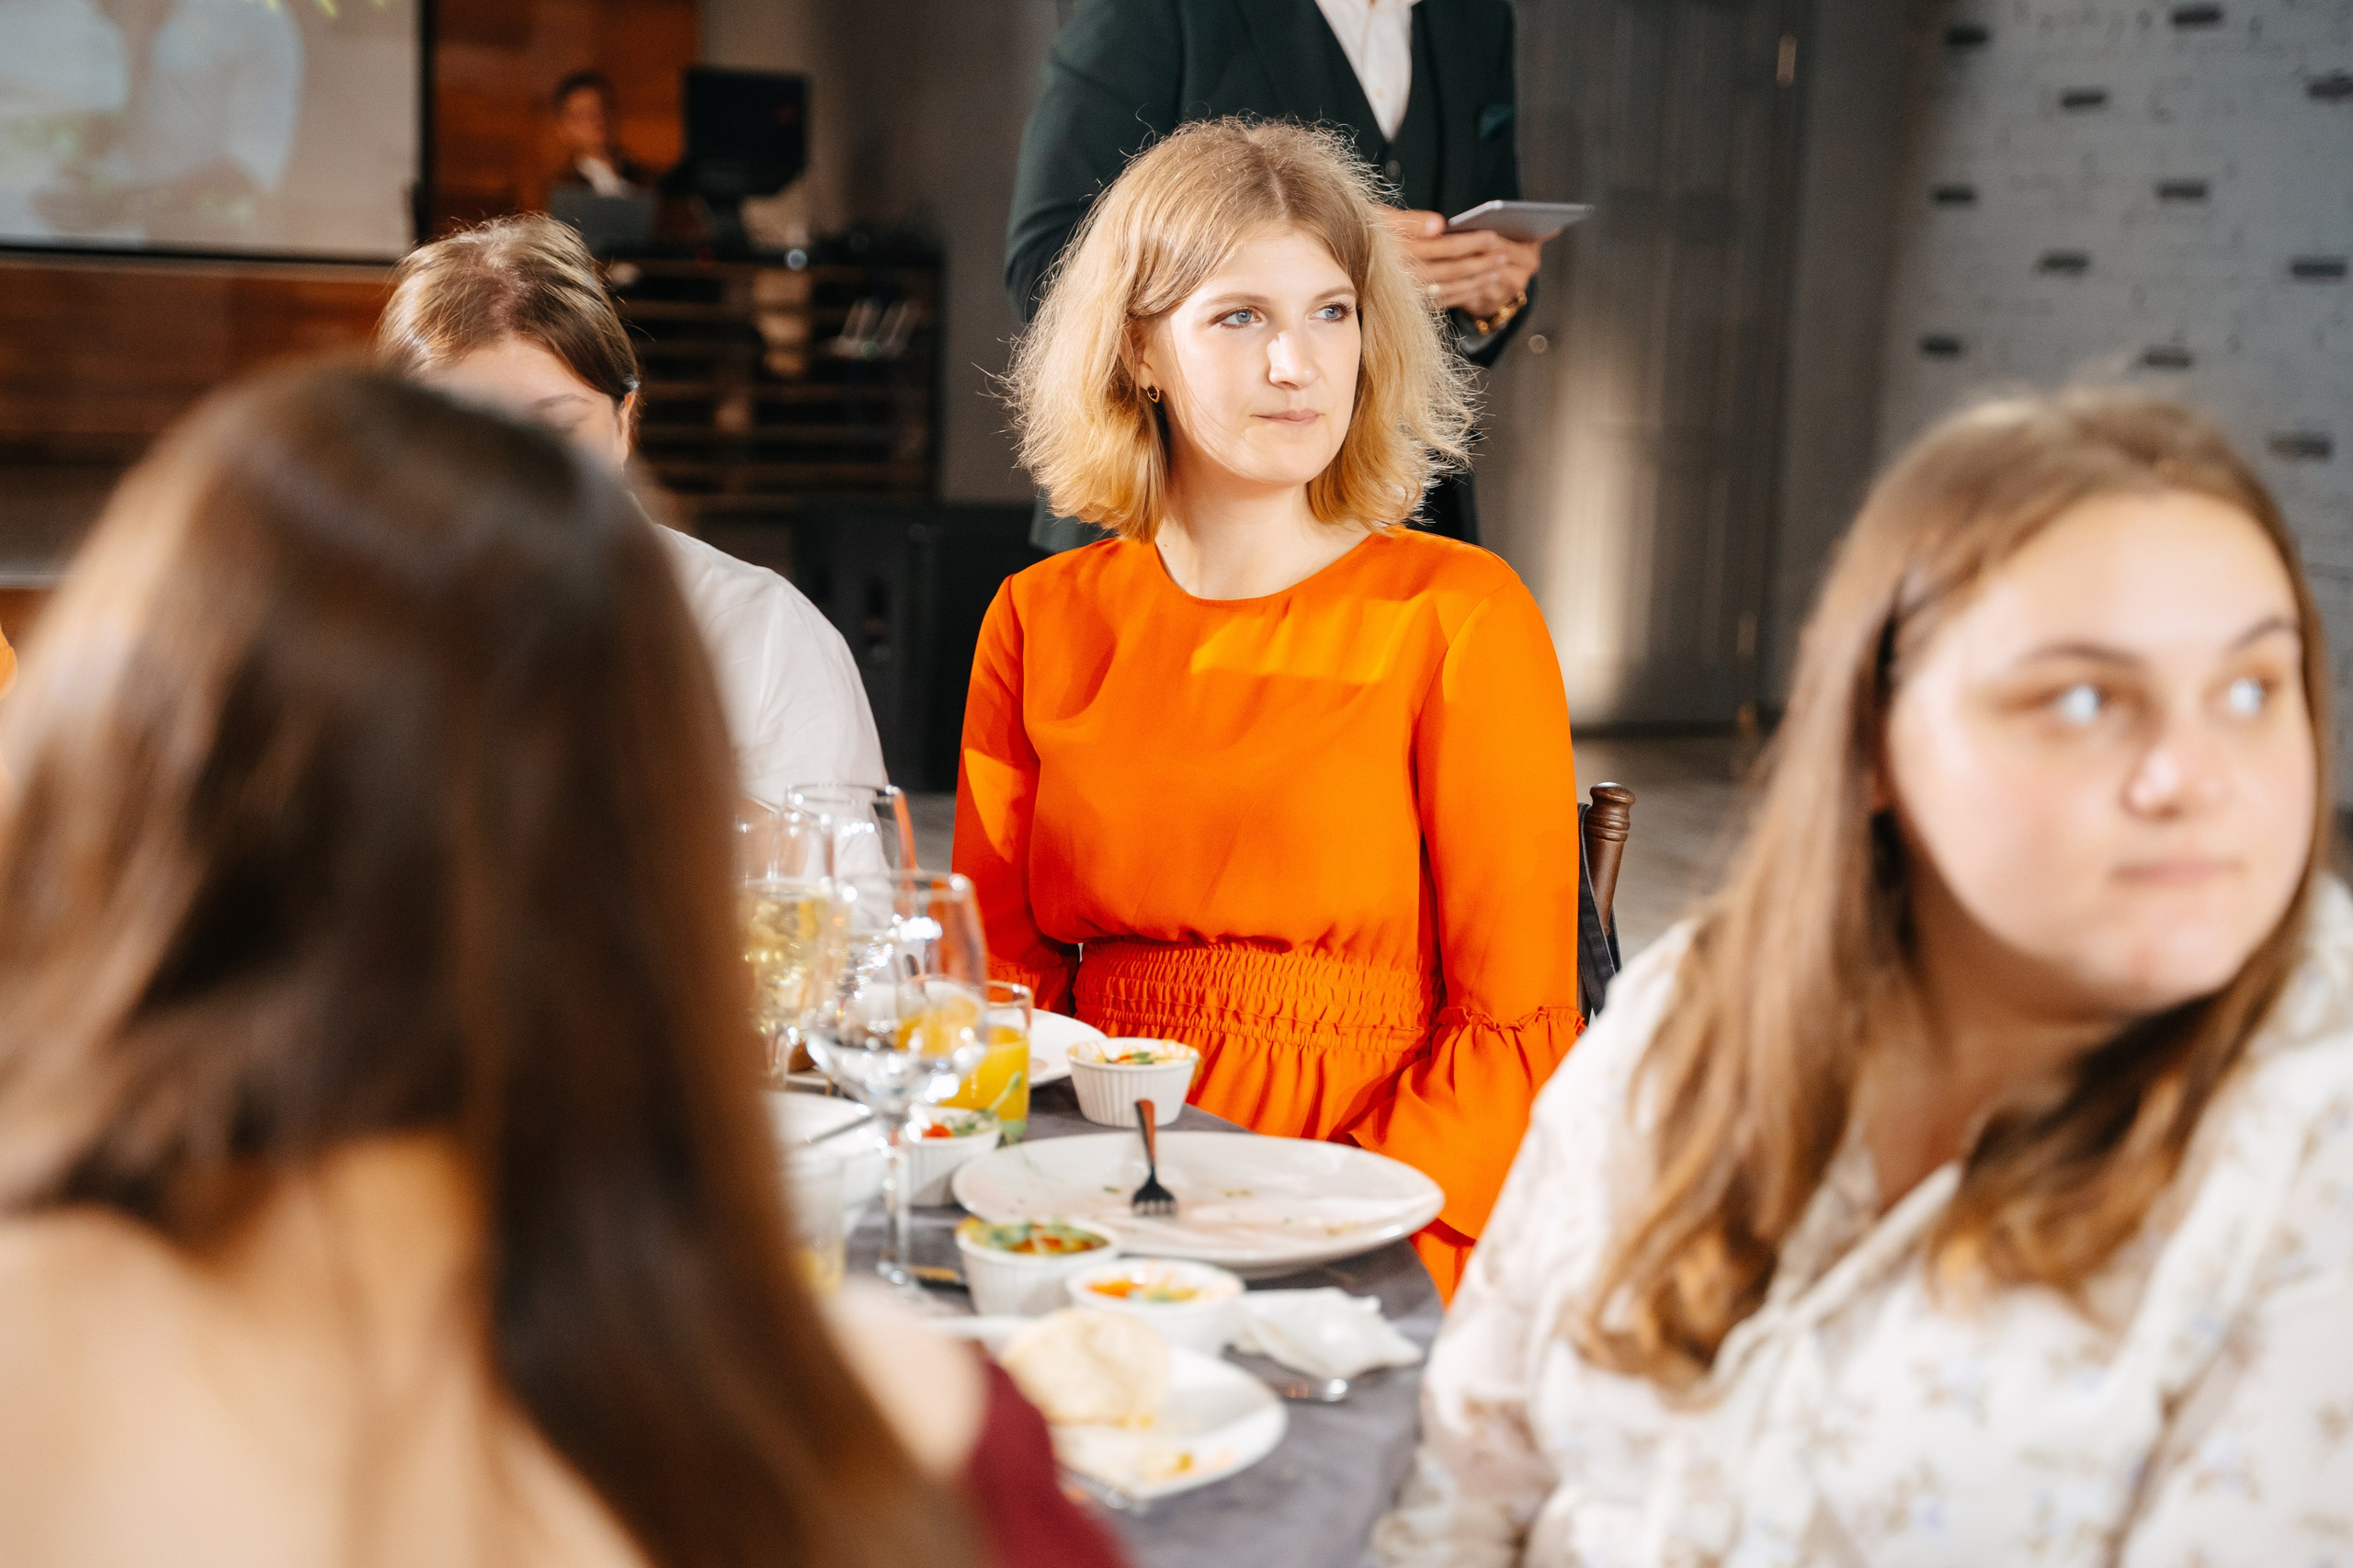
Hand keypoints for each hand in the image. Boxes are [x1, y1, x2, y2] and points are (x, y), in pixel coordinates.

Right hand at [1380, 209, 1541, 320]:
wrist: (1340, 263)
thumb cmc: (1364, 232)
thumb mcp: (1380, 218)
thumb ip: (1410, 221)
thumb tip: (1440, 225)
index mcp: (1400, 251)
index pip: (1445, 248)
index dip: (1471, 242)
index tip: (1494, 236)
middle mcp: (1404, 275)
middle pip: (1452, 270)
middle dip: (1481, 262)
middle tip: (1504, 254)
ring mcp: (1407, 293)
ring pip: (1449, 289)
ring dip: (1476, 281)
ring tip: (1497, 271)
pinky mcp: (1408, 303)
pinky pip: (1440, 303)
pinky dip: (1461, 296)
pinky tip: (1476, 289)